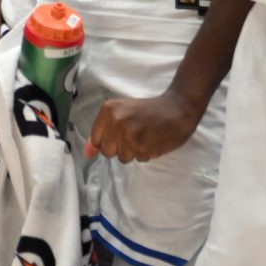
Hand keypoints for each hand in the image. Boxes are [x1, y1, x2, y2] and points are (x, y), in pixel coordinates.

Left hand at [85, 90, 203, 161]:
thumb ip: (102, 132)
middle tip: (134, 135)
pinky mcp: (145, 146)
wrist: (178, 107)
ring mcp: (131, 135)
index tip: (120, 134)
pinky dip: (147, 153)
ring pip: (124, 158)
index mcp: (108, 110)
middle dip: (120, 148)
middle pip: (108, 152)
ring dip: (134, 152)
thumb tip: (87, 153)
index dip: (108, 141)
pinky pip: (139, 159)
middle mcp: (117, 121)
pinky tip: (154, 140)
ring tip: (145, 137)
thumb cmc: (148, 110)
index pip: (96, 140)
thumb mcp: (121, 113)